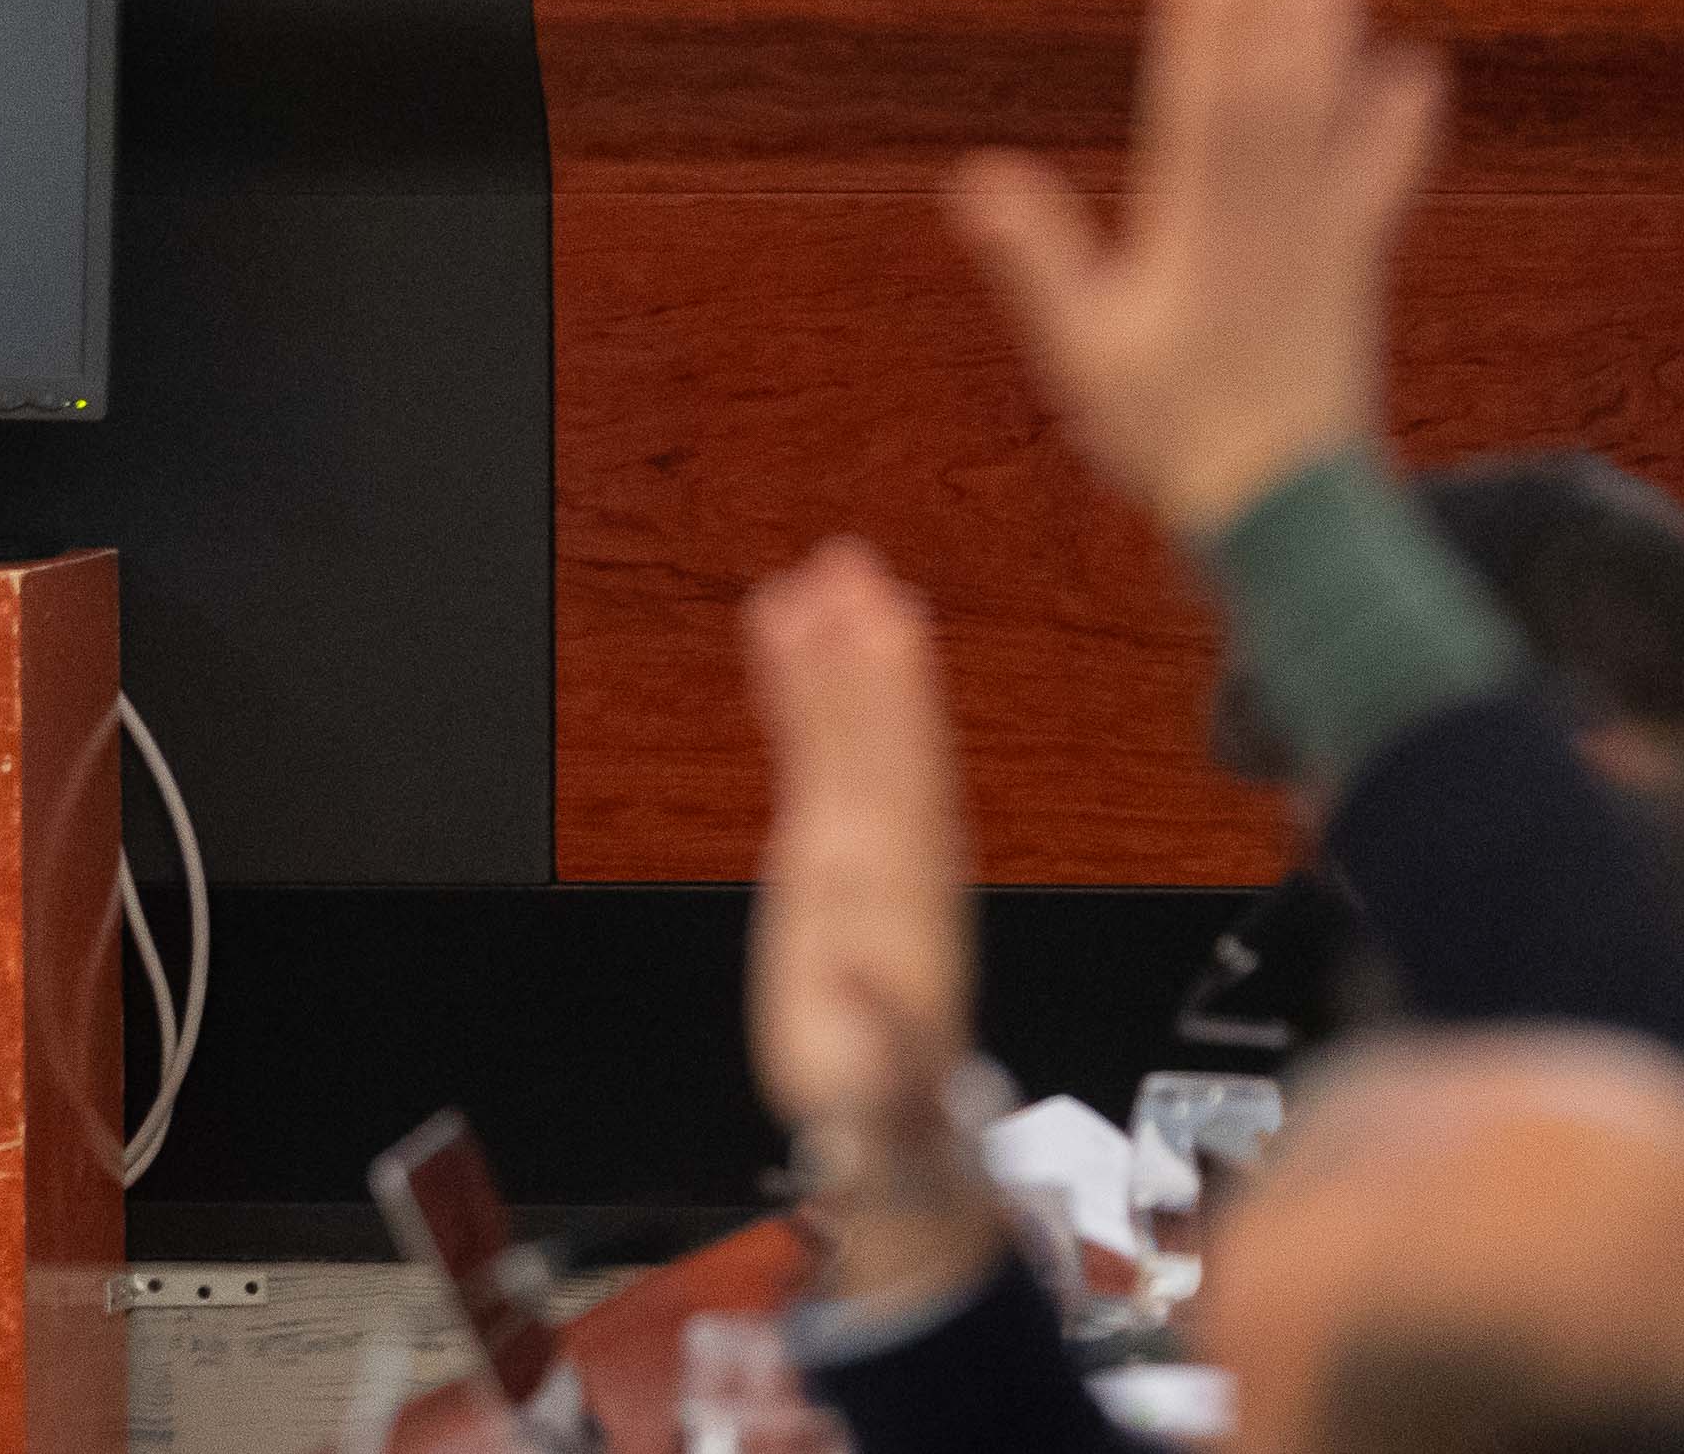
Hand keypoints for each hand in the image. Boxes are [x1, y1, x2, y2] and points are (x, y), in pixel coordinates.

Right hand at [741, 541, 999, 1304]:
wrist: (892, 1118)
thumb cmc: (880, 1100)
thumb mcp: (884, 1097)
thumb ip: (883, 1052)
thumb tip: (877, 1000)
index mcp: (900, 904)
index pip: (894, 783)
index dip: (889, 707)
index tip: (883, 633)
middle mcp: (891, 858)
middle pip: (881, 739)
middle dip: (867, 654)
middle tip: (852, 566)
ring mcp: (863, 845)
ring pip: (853, 735)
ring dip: (837, 654)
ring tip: (818, 576)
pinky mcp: (828, 847)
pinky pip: (812, 753)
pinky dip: (798, 692)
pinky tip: (782, 633)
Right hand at [945, 0, 1448, 543]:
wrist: (1285, 505)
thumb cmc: (1171, 431)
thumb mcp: (1080, 350)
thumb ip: (1036, 259)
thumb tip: (977, 180)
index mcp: (1193, 226)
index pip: (1197, 101)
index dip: (1201, 22)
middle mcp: (1266, 216)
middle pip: (1267, 88)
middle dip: (1264, 3)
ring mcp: (1319, 236)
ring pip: (1323, 117)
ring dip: (1325, 38)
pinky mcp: (1352, 263)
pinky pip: (1379, 179)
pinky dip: (1397, 124)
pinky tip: (1416, 71)